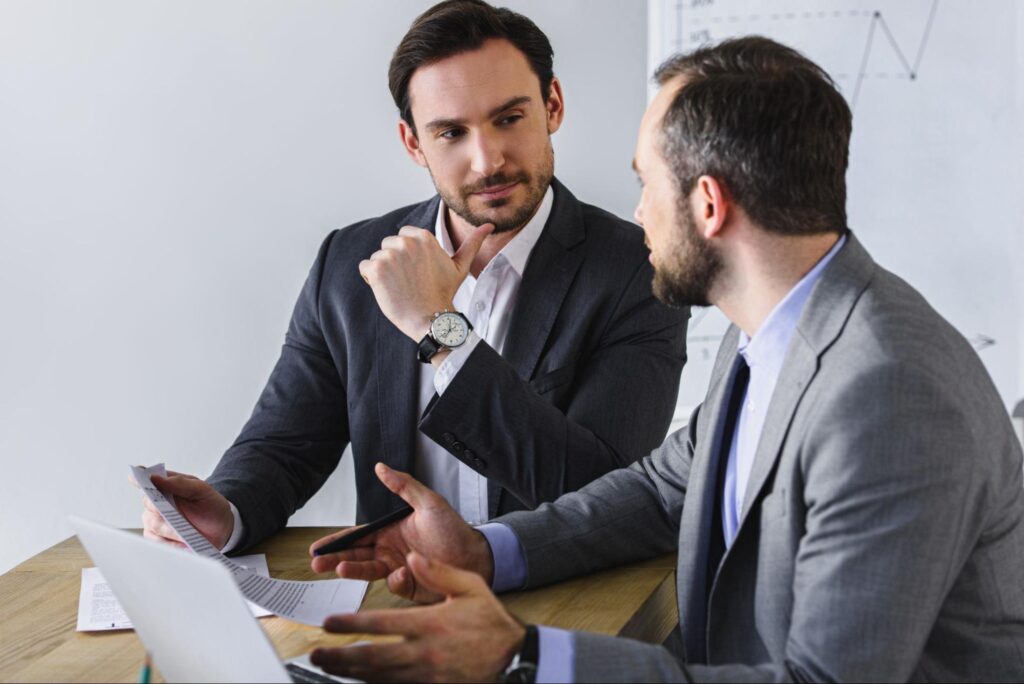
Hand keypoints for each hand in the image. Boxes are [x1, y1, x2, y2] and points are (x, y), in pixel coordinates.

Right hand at [132, 470, 233, 549]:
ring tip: (187, 532)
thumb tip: (156, 478)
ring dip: (171, 530)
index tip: (136, 479)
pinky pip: (158, 543)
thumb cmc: (211, 506)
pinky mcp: (158, 538)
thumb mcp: (202, 490)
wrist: (221, 528)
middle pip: (149, 505)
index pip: (146, 480)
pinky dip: (172, 544)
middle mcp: (157, 502)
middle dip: (163, 511)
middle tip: (177, 516)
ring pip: (153, 525)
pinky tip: (184, 543)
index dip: (138, 479)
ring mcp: (155, 521)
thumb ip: (180, 483)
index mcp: (166, 485)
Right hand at [309, 463, 493, 602]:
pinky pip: (394, 585)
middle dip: (335, 559)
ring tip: (339, 569)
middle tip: (317, 563)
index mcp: (391, 531)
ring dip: (353, 571)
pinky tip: (401, 573)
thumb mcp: (428, 502)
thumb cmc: (454, 529)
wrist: (477, 556)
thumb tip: (380, 467)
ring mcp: (398, 569)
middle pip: (356, 555)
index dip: (338, 541)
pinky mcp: (409, 587)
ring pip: (368, 571)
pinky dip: (394, 580)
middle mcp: (390, 551)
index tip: (319, 546)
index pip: (358, 535)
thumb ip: (403, 485)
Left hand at [311, 552, 525, 682]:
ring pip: (378, 677)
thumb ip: (438, 571)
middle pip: (372, 657)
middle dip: (340, 656)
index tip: (330, 623)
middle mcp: (423, 652)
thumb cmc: (492, 624)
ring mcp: (426, 675)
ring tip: (327, 667)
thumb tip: (412, 555)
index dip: (352, 623)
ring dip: (350, 672)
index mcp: (430, 624)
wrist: (515, 659)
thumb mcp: (469, 587)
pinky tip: (359, 680)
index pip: (381, 624)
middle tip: (317, 653)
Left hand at [358, 223, 493, 340]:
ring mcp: (389, 254)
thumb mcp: (460, 266)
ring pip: (377, 257)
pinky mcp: (375, 268)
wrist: (430, 319)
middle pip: (388, 245)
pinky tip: (388, 290)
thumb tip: (489, 225)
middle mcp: (405, 242)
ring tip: (400, 287)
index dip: (407, 255)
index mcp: (423, 236)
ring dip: (383, 271)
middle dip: (395, 261)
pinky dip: (371, 279)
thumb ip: (472, 243)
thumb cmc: (444, 293)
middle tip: (410, 281)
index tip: (418, 272)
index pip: (403, 237)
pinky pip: (365, 268)